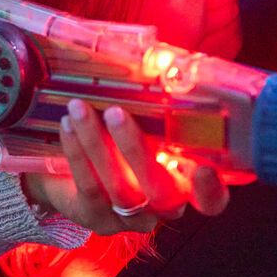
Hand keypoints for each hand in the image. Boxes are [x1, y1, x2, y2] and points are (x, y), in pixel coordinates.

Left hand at [21, 99, 229, 234]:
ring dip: (97, 143)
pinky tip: (67, 126)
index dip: (211, 190)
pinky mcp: (96, 218)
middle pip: (161, 192)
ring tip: (78, 109)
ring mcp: (130, 218)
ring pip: (121, 188)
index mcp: (184, 183)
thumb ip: (155, 101)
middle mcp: (163, 207)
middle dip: (137, 150)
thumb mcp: (140, 120)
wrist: (65, 170)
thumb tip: (157, 57)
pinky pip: (90, 188)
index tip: (203, 168)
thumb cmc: (116, 137)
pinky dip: (78, 154)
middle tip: (115, 112)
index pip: (211, 201)